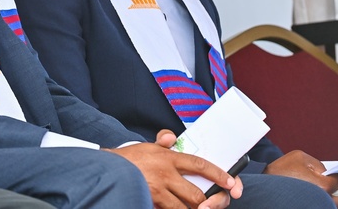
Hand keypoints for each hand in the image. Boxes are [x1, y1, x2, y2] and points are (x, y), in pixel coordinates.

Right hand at [106, 130, 241, 208]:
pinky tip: (174, 207)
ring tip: (196, 208)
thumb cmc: (129, 159)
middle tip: (210, 204)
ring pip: (185, 208)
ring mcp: (157, 190)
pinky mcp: (150, 201)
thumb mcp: (147, 146)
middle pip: (197, 194)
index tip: (230, 182)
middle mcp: (165, 173)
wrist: (106, 169)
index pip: (200, 164)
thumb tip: (171, 136)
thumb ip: (162, 141)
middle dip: (207, 203)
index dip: (218, 174)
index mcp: (167, 157)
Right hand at [266, 152, 337, 208]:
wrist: (264, 183)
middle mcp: (320, 197)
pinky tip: (315, 195)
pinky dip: (322, 201)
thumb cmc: (279, 171)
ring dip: (333, 198)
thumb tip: (325, 171)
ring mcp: (314, 203)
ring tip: (325, 191)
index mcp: (321, 185)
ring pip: (332, 204)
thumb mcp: (300, 157)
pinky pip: (320, 204)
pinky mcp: (307, 205)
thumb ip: (317, 163)